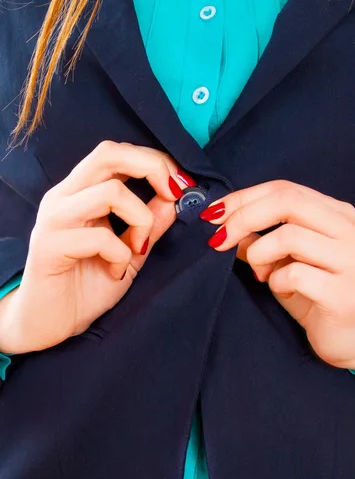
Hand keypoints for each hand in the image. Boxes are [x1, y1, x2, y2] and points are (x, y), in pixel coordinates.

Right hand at [1, 141, 194, 353]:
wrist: (48, 325)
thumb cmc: (85, 286)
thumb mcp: (129, 252)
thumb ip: (149, 224)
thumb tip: (176, 198)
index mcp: (80, 192)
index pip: (117, 153)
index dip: (154, 160)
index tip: (182, 185)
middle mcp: (64, 197)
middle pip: (109, 153)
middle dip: (152, 167)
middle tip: (173, 194)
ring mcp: (54, 219)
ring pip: (110, 191)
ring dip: (140, 218)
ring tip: (137, 248)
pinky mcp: (50, 247)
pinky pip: (100, 237)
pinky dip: (120, 255)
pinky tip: (115, 272)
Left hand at [201, 180, 354, 370]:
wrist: (346, 336)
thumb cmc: (312, 292)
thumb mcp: (280, 259)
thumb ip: (256, 237)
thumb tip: (219, 223)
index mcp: (337, 214)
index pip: (284, 189)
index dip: (243, 198)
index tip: (213, 214)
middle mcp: (350, 231)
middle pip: (287, 202)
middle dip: (243, 218)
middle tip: (220, 241)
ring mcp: (351, 260)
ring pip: (289, 236)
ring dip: (259, 256)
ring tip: (262, 275)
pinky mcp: (344, 292)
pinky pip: (294, 274)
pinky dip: (276, 282)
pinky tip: (284, 291)